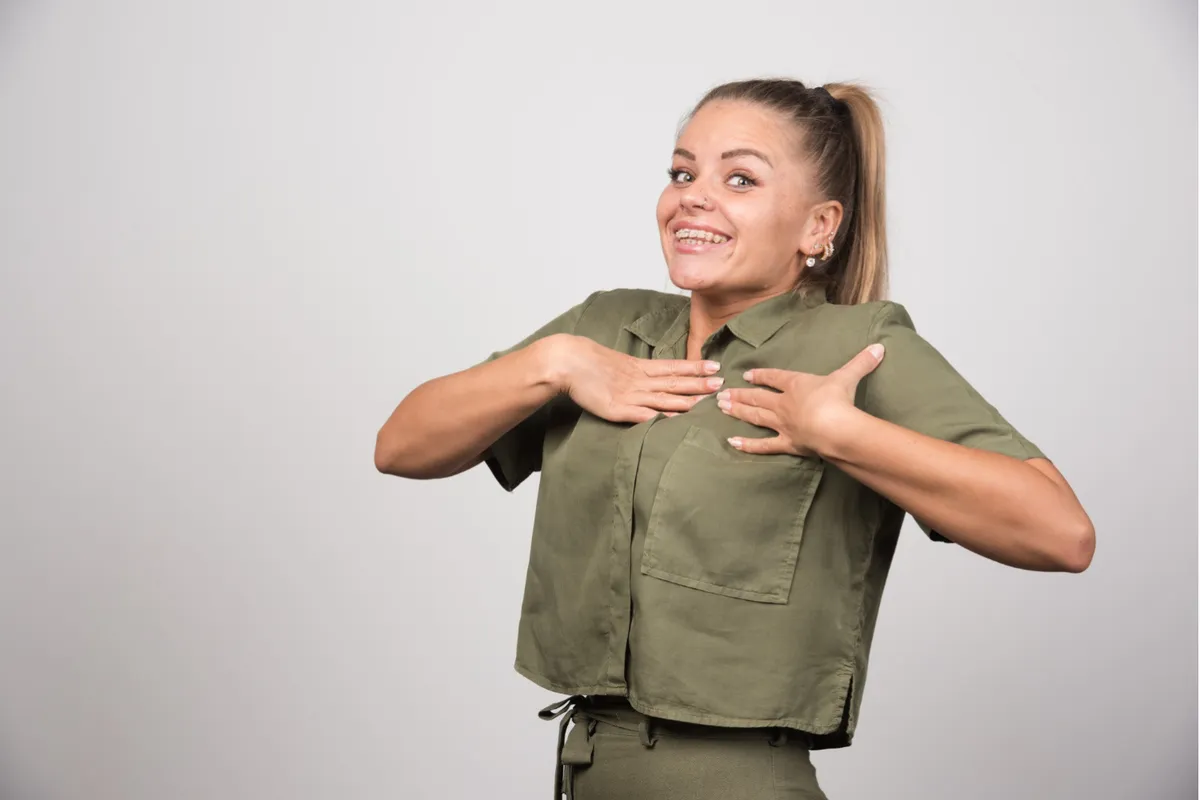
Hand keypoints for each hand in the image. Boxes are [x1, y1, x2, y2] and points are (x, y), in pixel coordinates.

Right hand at [546, 334, 723, 423]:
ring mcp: (629, 395)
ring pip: (664, 397)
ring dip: (687, 399)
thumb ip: (632, 371)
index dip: (694, 367)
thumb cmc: (586, 362)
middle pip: (674, 382)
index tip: (715, 366)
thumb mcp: (616, 364)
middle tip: (722, 384)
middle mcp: (638, 381)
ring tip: (708, 400)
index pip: (672, 367)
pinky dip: (660, 416)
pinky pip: (642, 414)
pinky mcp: (617, 409)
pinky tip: (676, 419)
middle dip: (699, 384)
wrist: (566, 360)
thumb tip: (648, 374)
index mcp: (638, 368)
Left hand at [716, 343, 884, 455]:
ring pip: (755, 417)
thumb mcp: (849, 376)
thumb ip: (862, 362)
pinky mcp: (786, 443)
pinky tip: (732, 443)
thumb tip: (880, 347)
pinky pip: (763, 445)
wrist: (834, 427)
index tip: (747, 374)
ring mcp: (782, 424)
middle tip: (720, 393)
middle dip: (740, 395)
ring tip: (720, 408)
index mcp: (796, 385)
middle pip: (758, 398)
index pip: (775, 378)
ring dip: (737, 412)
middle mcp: (784, 404)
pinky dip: (747, 445)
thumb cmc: (838, 400)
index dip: (761, 375)